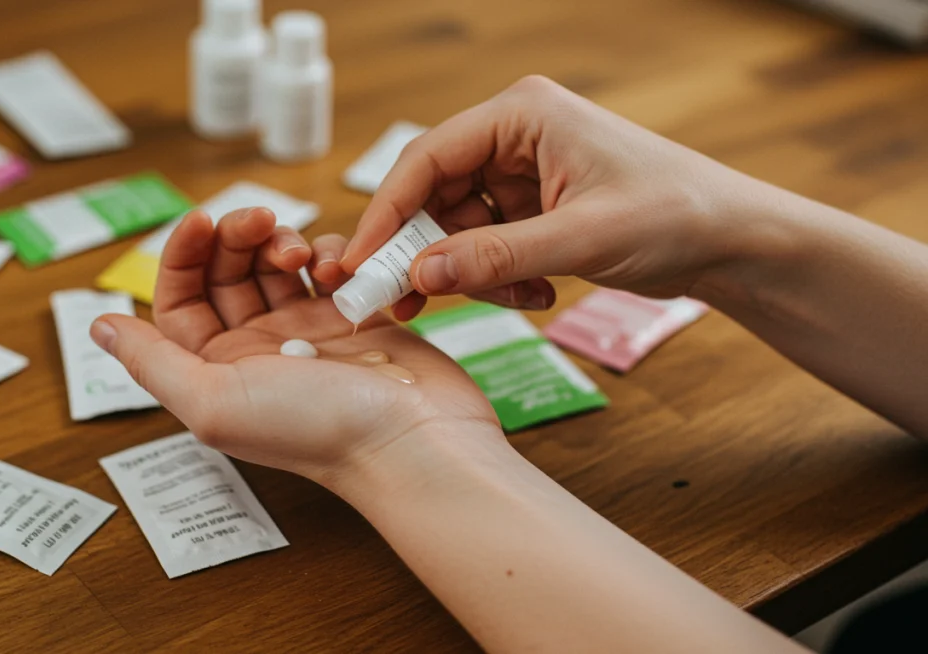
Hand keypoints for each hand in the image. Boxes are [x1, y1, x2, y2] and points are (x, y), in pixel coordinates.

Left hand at [91, 208, 501, 486]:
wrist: (412, 439)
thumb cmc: (315, 428)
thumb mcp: (212, 400)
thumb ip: (151, 361)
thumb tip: (98, 327)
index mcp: (215, 371)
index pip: (179, 299)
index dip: (183, 254)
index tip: (203, 220)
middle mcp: (256, 350)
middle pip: (227, 271)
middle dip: (237, 236)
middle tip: (260, 221)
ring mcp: (306, 331)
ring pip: (277, 263)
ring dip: (282, 242)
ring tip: (301, 252)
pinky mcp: (353, 317)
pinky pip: (330, 267)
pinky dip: (331, 255)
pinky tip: (339, 269)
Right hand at [342, 74, 761, 319]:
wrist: (734, 242)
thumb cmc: (676, 215)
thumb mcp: (581, 239)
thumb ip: (495, 257)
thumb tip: (418, 273)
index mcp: (522, 115)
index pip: (428, 157)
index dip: (387, 211)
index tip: (363, 262)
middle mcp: (516, 137)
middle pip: (434, 195)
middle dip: (426, 251)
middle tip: (407, 301)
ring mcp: (524, 174)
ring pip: (458, 228)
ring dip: (471, 272)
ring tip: (515, 296)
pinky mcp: (534, 208)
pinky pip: (487, 246)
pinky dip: (498, 277)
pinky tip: (537, 292)